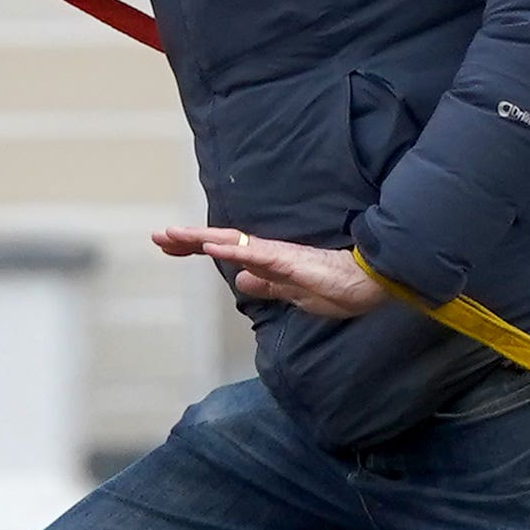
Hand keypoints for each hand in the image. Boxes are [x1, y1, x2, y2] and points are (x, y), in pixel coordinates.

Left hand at [155, 226, 386, 318]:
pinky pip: (255, 254)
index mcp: (269, 263)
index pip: (226, 252)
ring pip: (232, 243)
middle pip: (221, 243)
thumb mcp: (295, 294)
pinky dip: (231, 250)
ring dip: (201, 239)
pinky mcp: (290, 261)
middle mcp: (269, 254)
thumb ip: (269, 286)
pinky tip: (210, 248)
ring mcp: (279, 255)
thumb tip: (241, 281)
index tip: (170, 246)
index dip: (197, 247)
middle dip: (187, 240)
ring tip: (172, 236)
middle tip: (157, 236)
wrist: (372, 282)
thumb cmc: (340, 288)